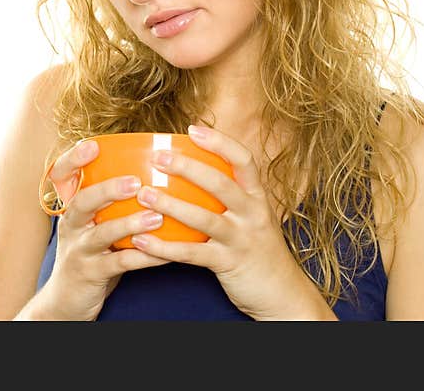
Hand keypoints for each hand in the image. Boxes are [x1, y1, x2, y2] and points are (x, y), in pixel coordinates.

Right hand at [43, 140, 170, 320]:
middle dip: (108, 190)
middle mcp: (71, 225)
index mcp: (71, 208)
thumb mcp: (92, 226)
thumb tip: (153, 174)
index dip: (74, 159)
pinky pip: (119, 264)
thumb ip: (111, 203)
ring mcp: (79, 250)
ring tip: (156, 217)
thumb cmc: (90, 255)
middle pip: (82, 201)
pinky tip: (166, 253)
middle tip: (136, 182)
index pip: (62, 176)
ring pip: (101, 234)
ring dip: (130, 224)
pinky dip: (144, 257)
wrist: (66, 301)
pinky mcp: (90, 274)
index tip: (93, 145)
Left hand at [129, 124, 323, 319]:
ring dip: (171, 205)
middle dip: (188, 168)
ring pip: (204, 219)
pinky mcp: (229, 264)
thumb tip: (189, 168)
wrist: (282, 294)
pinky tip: (140, 241)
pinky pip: (193, 254)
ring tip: (143, 195)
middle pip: (221, 184)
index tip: (192, 129)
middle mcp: (253, 214)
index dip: (220, 142)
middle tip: (158, 158)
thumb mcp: (251, 216)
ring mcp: (242, 239)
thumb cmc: (256, 247)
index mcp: (257, 197)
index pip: (244, 160)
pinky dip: (164, 247)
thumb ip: (229, 195)